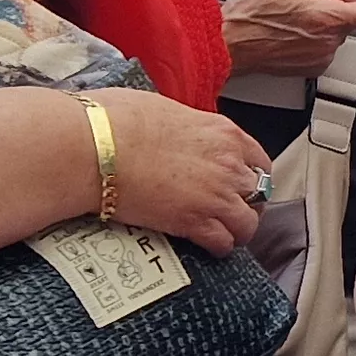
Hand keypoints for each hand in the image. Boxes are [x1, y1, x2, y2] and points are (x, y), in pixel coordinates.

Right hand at [91, 87, 270, 252]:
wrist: (95, 147)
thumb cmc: (116, 122)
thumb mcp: (165, 109)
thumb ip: (187, 127)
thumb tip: (178, 132)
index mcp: (223, 133)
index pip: (259, 160)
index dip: (251, 175)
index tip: (242, 183)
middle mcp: (228, 164)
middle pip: (258, 193)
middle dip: (247, 203)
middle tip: (234, 209)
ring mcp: (215, 195)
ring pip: (248, 223)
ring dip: (238, 229)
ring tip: (226, 233)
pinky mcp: (194, 222)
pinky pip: (223, 242)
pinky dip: (219, 247)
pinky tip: (210, 246)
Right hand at [220, 0, 355, 77]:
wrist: (226, 45)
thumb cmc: (249, 15)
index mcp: (328, 20)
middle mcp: (328, 44)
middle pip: (349, 21)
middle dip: (332, 9)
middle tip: (302, 1)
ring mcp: (319, 59)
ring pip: (334, 35)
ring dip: (319, 24)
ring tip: (289, 17)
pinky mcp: (309, 69)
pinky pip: (320, 49)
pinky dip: (309, 39)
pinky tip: (286, 31)